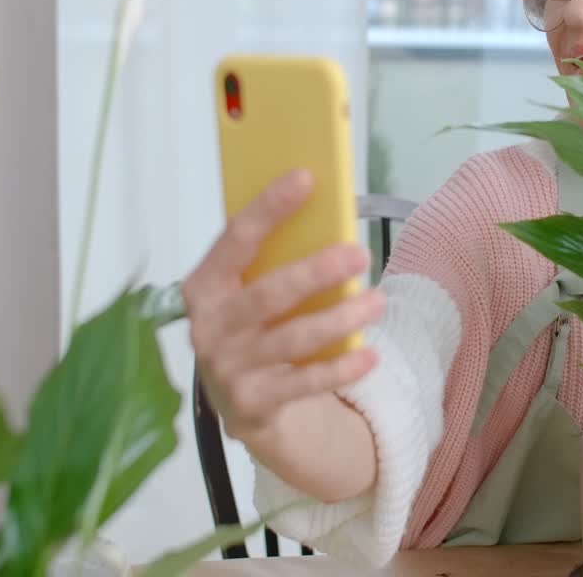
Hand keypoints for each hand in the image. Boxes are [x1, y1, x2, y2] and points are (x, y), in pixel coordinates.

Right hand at [183, 169, 383, 443]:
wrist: (240, 401)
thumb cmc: (253, 325)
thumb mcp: (249, 290)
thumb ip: (273, 260)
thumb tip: (327, 218)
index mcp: (205, 285)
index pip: (236, 238)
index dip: (269, 206)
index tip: (305, 177)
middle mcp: (209, 326)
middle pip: (268, 293)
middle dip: (316, 271)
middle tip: (359, 254)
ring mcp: (227, 368)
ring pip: (292, 339)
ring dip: (339, 319)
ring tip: (377, 301)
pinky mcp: (251, 404)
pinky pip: (304, 383)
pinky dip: (340, 369)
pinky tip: (370, 354)